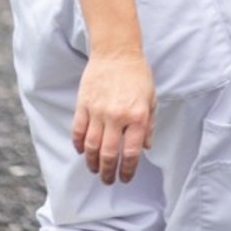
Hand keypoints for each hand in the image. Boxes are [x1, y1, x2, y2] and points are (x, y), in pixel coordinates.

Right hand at [72, 50, 155, 184]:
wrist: (116, 49)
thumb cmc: (137, 73)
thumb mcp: (151, 98)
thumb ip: (149, 124)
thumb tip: (146, 147)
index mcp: (137, 116)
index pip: (131, 153)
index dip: (128, 170)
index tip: (125, 177)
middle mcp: (117, 117)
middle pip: (109, 155)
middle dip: (108, 173)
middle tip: (107, 180)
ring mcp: (98, 111)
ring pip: (91, 146)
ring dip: (92, 163)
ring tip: (94, 169)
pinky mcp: (84, 104)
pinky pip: (78, 130)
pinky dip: (78, 144)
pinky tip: (81, 150)